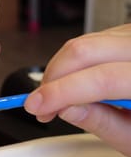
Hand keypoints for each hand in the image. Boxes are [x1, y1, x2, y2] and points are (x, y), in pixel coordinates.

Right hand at [25, 24, 130, 156]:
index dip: (61, 92)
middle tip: (40, 104)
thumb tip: (64, 107)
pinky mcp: (129, 35)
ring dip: (60, 69)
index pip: (102, 79)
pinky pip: (93, 40)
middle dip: (53, 77)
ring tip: (56, 98)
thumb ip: (101, 121)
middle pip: (86, 50)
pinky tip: (72, 83)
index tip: (36, 107)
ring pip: (86, 42)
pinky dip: (73, 62)